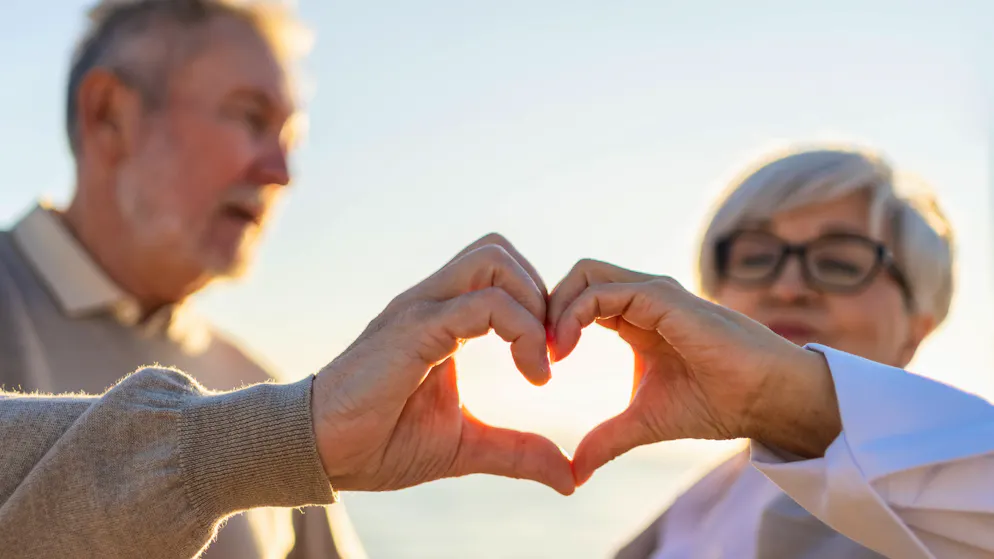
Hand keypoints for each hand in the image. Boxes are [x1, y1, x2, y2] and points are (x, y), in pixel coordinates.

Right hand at [310, 234, 574, 494]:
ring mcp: (420, 311)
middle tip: (549, 352)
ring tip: (540, 360)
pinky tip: (532, 376)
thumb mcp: (465, 447)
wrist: (320, 454)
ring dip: (532, 304)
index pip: (498, 271)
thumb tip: (569, 478)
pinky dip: (520, 331)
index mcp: (441, 318)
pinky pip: (479, 306)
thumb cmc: (380, 442)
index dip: (537, 306)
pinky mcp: (413, 331)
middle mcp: (430, 302)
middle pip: (497, 251)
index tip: (548, 364)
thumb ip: (517, 452)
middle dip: (540, 294)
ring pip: (492, 260)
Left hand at [546, 260, 839, 484]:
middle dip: (545, 309)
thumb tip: (575, 472)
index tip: (540, 366)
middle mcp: (641, 296)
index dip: (550, 323)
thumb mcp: (645, 422)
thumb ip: (608, 439)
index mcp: (633, 316)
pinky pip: (603, 290)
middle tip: (536, 354)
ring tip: (551, 354)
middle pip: (575, 277)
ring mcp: (652, 292)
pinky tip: (565, 350)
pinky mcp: (663, 297)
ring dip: (555, 310)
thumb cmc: (716, 403)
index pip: (577, 297)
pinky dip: (574, 314)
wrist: (766, 400)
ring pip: (584, 275)